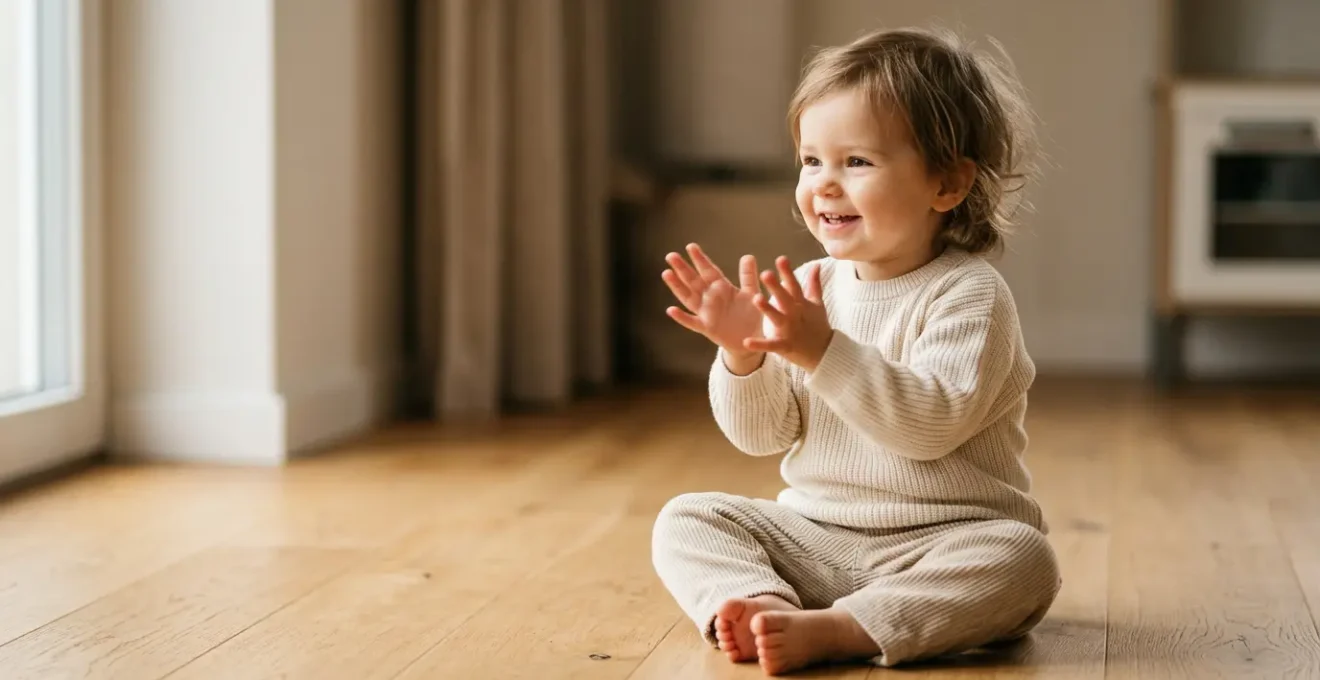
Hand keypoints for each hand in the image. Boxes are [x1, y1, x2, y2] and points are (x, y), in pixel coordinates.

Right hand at [663, 244, 764, 364]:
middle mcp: (710, 298)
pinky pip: (692, 322)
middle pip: (694, 281)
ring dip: (677, 286)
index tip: (691, 246)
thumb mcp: (751, 293)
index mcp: (721, 287)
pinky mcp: (707, 328)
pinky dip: (681, 317)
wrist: (752, 339)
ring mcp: (706, 313)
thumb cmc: (751, 315)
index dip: (700, 259)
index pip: (708, 270)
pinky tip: (671, 310)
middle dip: (683, 268)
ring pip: (688, 297)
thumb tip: (748, 256)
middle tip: (671, 256)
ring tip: (666, 274)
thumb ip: (748, 276)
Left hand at [744, 257, 832, 370]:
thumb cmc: (817, 325)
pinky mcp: (784, 346)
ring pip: (777, 318)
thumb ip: (814, 283)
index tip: (781, 259)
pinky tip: (746, 342)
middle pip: (785, 298)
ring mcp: (790, 330)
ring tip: (755, 298)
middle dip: (775, 286)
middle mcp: (795, 314)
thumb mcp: (816, 303)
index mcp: (801, 303)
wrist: (824, 353)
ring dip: (767, 309)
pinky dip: (759, 344)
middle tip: (765, 273)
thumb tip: (816, 264)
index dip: (788, 272)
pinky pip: (770, 345)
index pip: (794, 285)